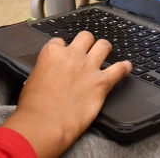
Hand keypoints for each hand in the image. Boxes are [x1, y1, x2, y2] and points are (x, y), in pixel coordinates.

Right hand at [1, 32, 131, 157]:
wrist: (46, 122)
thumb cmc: (34, 106)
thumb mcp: (31, 80)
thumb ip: (43, 72)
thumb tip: (47, 75)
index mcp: (52, 53)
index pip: (61, 41)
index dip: (64, 48)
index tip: (65, 54)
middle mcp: (72, 56)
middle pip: (85, 37)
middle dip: (87, 42)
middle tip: (88, 49)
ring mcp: (89, 68)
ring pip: (103, 46)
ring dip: (105, 48)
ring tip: (107, 52)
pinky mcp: (102, 83)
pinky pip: (119, 69)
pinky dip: (125, 67)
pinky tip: (127, 67)